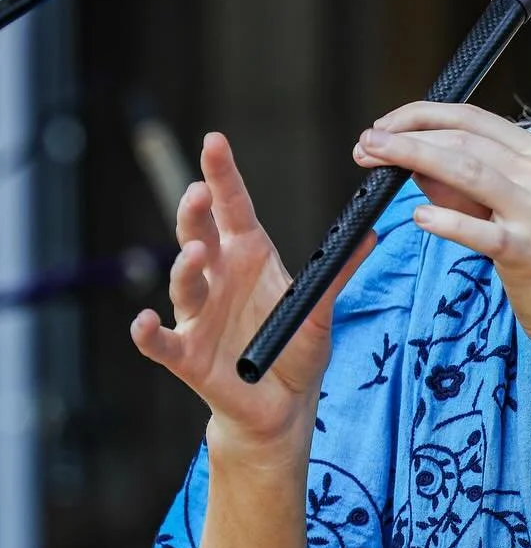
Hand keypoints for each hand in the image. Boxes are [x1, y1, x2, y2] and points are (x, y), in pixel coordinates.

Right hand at [131, 131, 373, 446]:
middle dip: (196, 212)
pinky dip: (147, 332)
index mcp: (249, 258)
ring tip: (196, 253)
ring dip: (184, 267)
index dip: (223, 175)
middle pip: (200, 235)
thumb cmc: (297, 351)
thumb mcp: (322, 311)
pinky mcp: (186, 354)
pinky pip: (160, 341)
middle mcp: (218, 278)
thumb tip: (368, 235)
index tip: (215, 140)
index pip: (233, 208)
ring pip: (184, 283)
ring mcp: (199, 315)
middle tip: (200, 190)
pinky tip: (144, 320)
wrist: (281, 406)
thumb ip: (338, 274)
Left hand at [352, 103, 530, 369]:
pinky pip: (480, 231)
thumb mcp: (521, 208)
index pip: (472, 119)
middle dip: (405, 137)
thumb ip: (470, 184)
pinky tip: (419, 218)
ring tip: (374, 159)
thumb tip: (415, 164)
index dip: (421, 117)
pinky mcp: (528, 253)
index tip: (385, 126)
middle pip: (463, 139)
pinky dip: (447, 221)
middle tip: (366, 145)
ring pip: (467, 169)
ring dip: (412, 158)